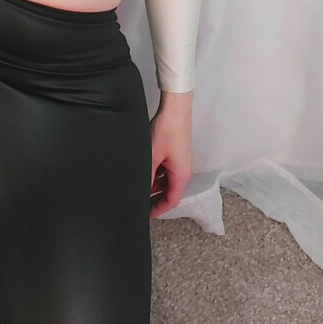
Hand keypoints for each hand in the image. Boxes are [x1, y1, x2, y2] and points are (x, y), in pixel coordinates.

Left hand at [148, 100, 191, 217]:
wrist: (175, 108)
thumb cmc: (168, 130)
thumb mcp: (152, 156)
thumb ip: (147, 175)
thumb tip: (141, 190)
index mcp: (181, 175)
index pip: (172, 200)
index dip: (159, 209)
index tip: (148, 214)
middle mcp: (183, 170)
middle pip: (170, 190)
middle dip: (155, 197)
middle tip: (141, 201)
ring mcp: (180, 160)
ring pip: (167, 179)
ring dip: (155, 184)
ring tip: (139, 186)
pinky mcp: (176, 152)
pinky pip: (166, 168)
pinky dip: (157, 172)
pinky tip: (144, 170)